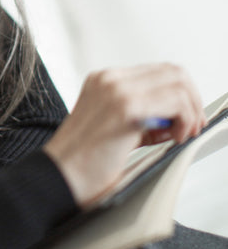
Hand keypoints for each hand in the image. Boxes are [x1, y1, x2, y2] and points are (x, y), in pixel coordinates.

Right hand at [43, 63, 205, 207]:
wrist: (57, 177)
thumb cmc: (81, 161)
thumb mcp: (112, 126)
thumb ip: (139, 114)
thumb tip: (174, 117)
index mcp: (103, 80)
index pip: (159, 71)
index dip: (181, 94)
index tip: (186, 118)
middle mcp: (110, 79)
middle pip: (172, 72)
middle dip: (191, 100)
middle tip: (191, 127)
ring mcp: (116, 90)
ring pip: (178, 82)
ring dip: (189, 111)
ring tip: (180, 134)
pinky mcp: (126, 107)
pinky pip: (175, 101)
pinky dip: (184, 120)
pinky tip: (173, 138)